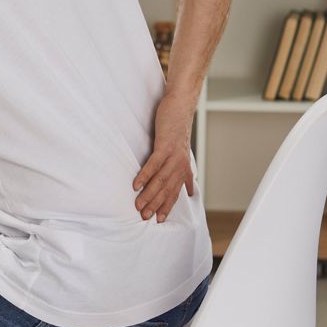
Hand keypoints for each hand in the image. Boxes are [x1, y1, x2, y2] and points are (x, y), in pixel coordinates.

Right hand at [133, 101, 196, 222]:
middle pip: (167, 189)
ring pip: (160, 180)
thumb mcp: (181, 152)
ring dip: (149, 194)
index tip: (159, 220)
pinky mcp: (165, 145)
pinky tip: (136, 185)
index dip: (167, 206)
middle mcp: (179, 164)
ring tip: (138, 205)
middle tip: (144, 217)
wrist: (180, 106)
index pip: (174, 192)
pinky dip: (145, 175)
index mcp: (182, 167)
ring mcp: (173, 155)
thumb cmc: (177, 127)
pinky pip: (154, 164)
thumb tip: (190, 190)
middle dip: (156, 205)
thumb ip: (183, 172)